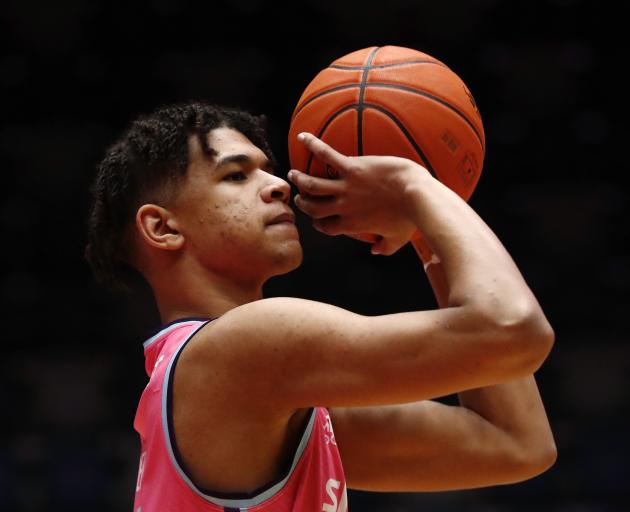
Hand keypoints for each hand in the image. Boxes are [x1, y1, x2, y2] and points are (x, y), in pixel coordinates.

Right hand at [288, 133, 429, 254]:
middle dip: (304, 203)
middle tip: (299, 197)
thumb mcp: (397, 240)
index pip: (326, 227)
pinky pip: (327, 155)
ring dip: (300, 179)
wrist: (417, 196)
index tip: (317, 220)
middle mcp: (343, 208)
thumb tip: (375, 251)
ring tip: (293, 174)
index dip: (319, 224)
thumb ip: (384, 248)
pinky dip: (313, 145)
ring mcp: (346, 187)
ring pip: (312, 184)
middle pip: (313, 208)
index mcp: (352, 225)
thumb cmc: (410, 219)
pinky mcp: (352, 167)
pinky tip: (303, 137)